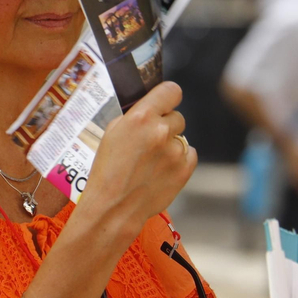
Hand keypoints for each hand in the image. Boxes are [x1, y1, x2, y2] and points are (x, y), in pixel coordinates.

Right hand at [75, 82, 196, 247]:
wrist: (114, 206)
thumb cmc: (108, 170)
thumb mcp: (113, 132)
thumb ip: (136, 116)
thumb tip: (152, 108)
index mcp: (141, 117)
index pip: (171, 90)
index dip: (168, 96)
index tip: (164, 103)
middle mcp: (161, 131)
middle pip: (177, 116)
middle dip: (166, 125)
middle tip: (150, 141)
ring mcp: (176, 151)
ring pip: (182, 137)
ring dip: (171, 144)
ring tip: (152, 160)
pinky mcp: (185, 169)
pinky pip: (190, 154)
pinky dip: (180, 160)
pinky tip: (162, 169)